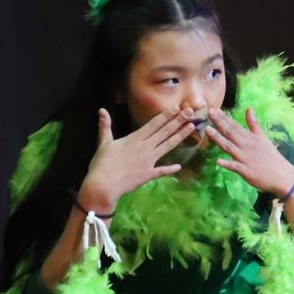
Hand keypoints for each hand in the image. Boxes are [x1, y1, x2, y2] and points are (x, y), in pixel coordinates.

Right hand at [77, 107, 194, 211]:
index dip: (166, 116)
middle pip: (164, 132)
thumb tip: (102, 110)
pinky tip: (179, 166)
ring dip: (180, 136)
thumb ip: (105, 126)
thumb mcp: (103, 143)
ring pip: (167, 146)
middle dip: (177, 121)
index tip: (177, 107)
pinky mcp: (148, 175)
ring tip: (191, 127)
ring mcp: (148, 161)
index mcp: (133, 139)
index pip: (153, 124)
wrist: (103, 185)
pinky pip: (162, 171)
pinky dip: (170, 169)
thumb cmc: (102, 164)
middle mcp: (144, 148)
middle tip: (190, 112)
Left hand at [210, 108, 293, 194]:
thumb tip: (249, 109)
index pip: (235, 126)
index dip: (224, 118)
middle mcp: (246, 146)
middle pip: (230, 133)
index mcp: (250, 138)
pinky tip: (218, 161)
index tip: (214, 109)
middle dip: (219, 123)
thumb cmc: (272, 157)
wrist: (283, 175)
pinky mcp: (246, 171)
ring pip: (229, 147)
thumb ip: (254, 124)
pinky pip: (235, 167)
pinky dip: (227, 164)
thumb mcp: (263, 138)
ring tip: (208, 130)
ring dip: (218, 138)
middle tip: (209, 113)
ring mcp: (245, 158)